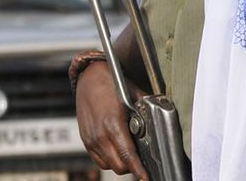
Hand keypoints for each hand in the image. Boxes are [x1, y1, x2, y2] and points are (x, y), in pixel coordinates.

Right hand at [74, 62, 147, 179]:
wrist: (88, 76)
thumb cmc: (111, 82)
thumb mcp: (134, 93)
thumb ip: (146, 110)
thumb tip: (160, 119)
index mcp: (113, 123)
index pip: (127, 155)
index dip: (138, 170)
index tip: (146, 178)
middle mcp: (100, 134)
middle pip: (118, 166)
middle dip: (132, 167)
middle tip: (142, 160)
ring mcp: (90, 138)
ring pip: (108, 165)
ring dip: (120, 163)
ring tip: (130, 153)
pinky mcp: (85, 139)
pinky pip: (98, 159)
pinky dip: (109, 159)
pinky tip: (117, 148)